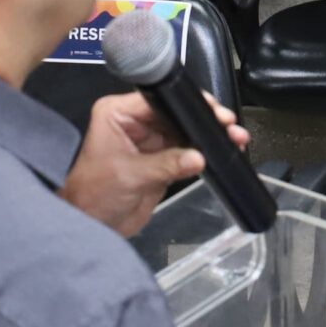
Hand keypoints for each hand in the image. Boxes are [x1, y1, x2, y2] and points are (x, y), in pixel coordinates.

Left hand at [59, 90, 250, 238]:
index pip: (159, 99)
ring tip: (234, 138)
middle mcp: (135, 123)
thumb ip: (166, 164)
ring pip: (187, 131)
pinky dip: (206, 152)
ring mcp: (150, 142)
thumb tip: (198, 157)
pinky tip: (224, 150)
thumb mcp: (129, 175)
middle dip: (204, 118)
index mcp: (118, 114)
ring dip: (209, 135)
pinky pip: (188, 152)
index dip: (187, 102)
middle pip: (177, 113)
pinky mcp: (162, 160)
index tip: (211, 109)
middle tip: (227, 124)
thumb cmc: (93, 195)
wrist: (91, 227)